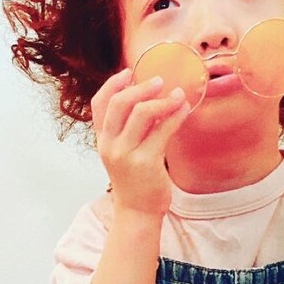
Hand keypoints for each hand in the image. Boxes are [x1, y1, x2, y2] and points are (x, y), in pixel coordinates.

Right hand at [91, 67, 192, 217]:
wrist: (138, 211)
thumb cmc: (134, 179)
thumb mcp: (122, 152)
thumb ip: (127, 128)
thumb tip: (147, 96)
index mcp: (102, 140)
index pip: (98, 104)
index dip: (112, 84)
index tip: (129, 72)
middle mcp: (110, 146)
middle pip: (120, 103)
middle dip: (141, 88)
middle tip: (160, 81)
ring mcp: (126, 155)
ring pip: (142, 113)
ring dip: (163, 100)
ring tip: (178, 95)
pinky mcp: (146, 162)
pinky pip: (163, 130)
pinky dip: (176, 116)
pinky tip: (184, 109)